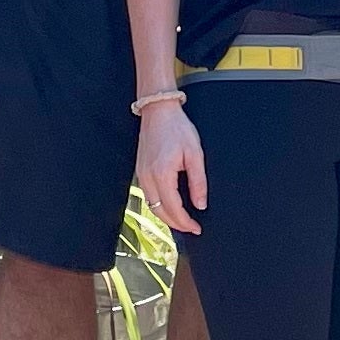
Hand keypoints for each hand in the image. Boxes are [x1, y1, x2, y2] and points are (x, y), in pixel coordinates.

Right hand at [136, 98, 206, 231]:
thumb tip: (200, 205)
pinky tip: (169, 206)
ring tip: (182, 221)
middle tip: (192, 228)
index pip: (173, 208)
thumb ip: (198, 182)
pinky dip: (158, 206)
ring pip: (152, 206)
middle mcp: (147, 177)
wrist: (158, 110)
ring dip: (166, 216)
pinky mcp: (140, 170)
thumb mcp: (194, 154)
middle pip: (159, 212)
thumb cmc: (177, 128)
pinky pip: (148, 195)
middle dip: (176, 224)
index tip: (197, 228)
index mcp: (162, 174)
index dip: (185, 222)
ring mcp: (141, 174)